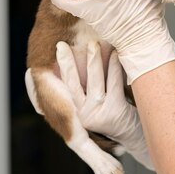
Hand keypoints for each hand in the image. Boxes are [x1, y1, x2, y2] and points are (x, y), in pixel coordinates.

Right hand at [25, 41, 154, 170]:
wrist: (128, 129)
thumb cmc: (107, 107)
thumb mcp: (89, 98)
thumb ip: (73, 84)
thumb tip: (46, 64)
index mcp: (72, 109)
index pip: (62, 86)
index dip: (58, 68)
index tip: (55, 49)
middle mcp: (82, 113)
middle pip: (71, 84)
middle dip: (66, 63)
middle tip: (61, 45)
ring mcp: (97, 113)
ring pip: (94, 82)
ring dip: (94, 60)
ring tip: (94, 44)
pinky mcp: (114, 111)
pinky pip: (113, 84)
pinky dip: (114, 67)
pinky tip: (115, 54)